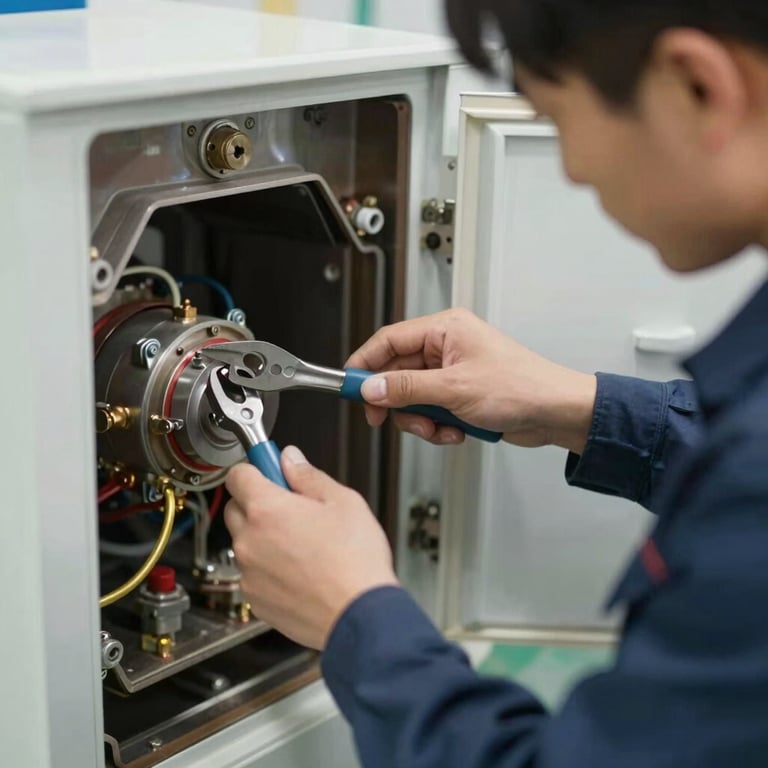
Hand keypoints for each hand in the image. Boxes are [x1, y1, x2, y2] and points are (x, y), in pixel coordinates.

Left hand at [224, 446, 398, 649]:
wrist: (359, 616)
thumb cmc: (355, 561)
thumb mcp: (342, 501)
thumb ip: (308, 476)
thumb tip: (290, 459)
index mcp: (266, 509)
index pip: (237, 474)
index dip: (256, 469)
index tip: (270, 471)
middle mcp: (249, 541)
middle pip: (237, 508)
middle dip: (259, 504)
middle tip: (294, 509)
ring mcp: (249, 573)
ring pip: (246, 543)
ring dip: (265, 538)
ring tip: (305, 546)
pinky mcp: (255, 599)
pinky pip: (254, 574)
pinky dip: (270, 569)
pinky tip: (302, 571)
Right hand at [347, 308, 596, 453]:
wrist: (556, 412)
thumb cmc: (521, 387)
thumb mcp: (454, 389)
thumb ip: (406, 388)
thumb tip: (371, 387)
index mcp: (444, 329)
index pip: (388, 340)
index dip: (364, 364)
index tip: (349, 385)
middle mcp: (446, 346)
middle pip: (397, 372)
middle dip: (398, 401)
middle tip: (386, 419)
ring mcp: (453, 371)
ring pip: (412, 396)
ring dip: (420, 419)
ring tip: (439, 427)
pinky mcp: (460, 393)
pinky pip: (431, 410)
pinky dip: (438, 425)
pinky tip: (456, 431)